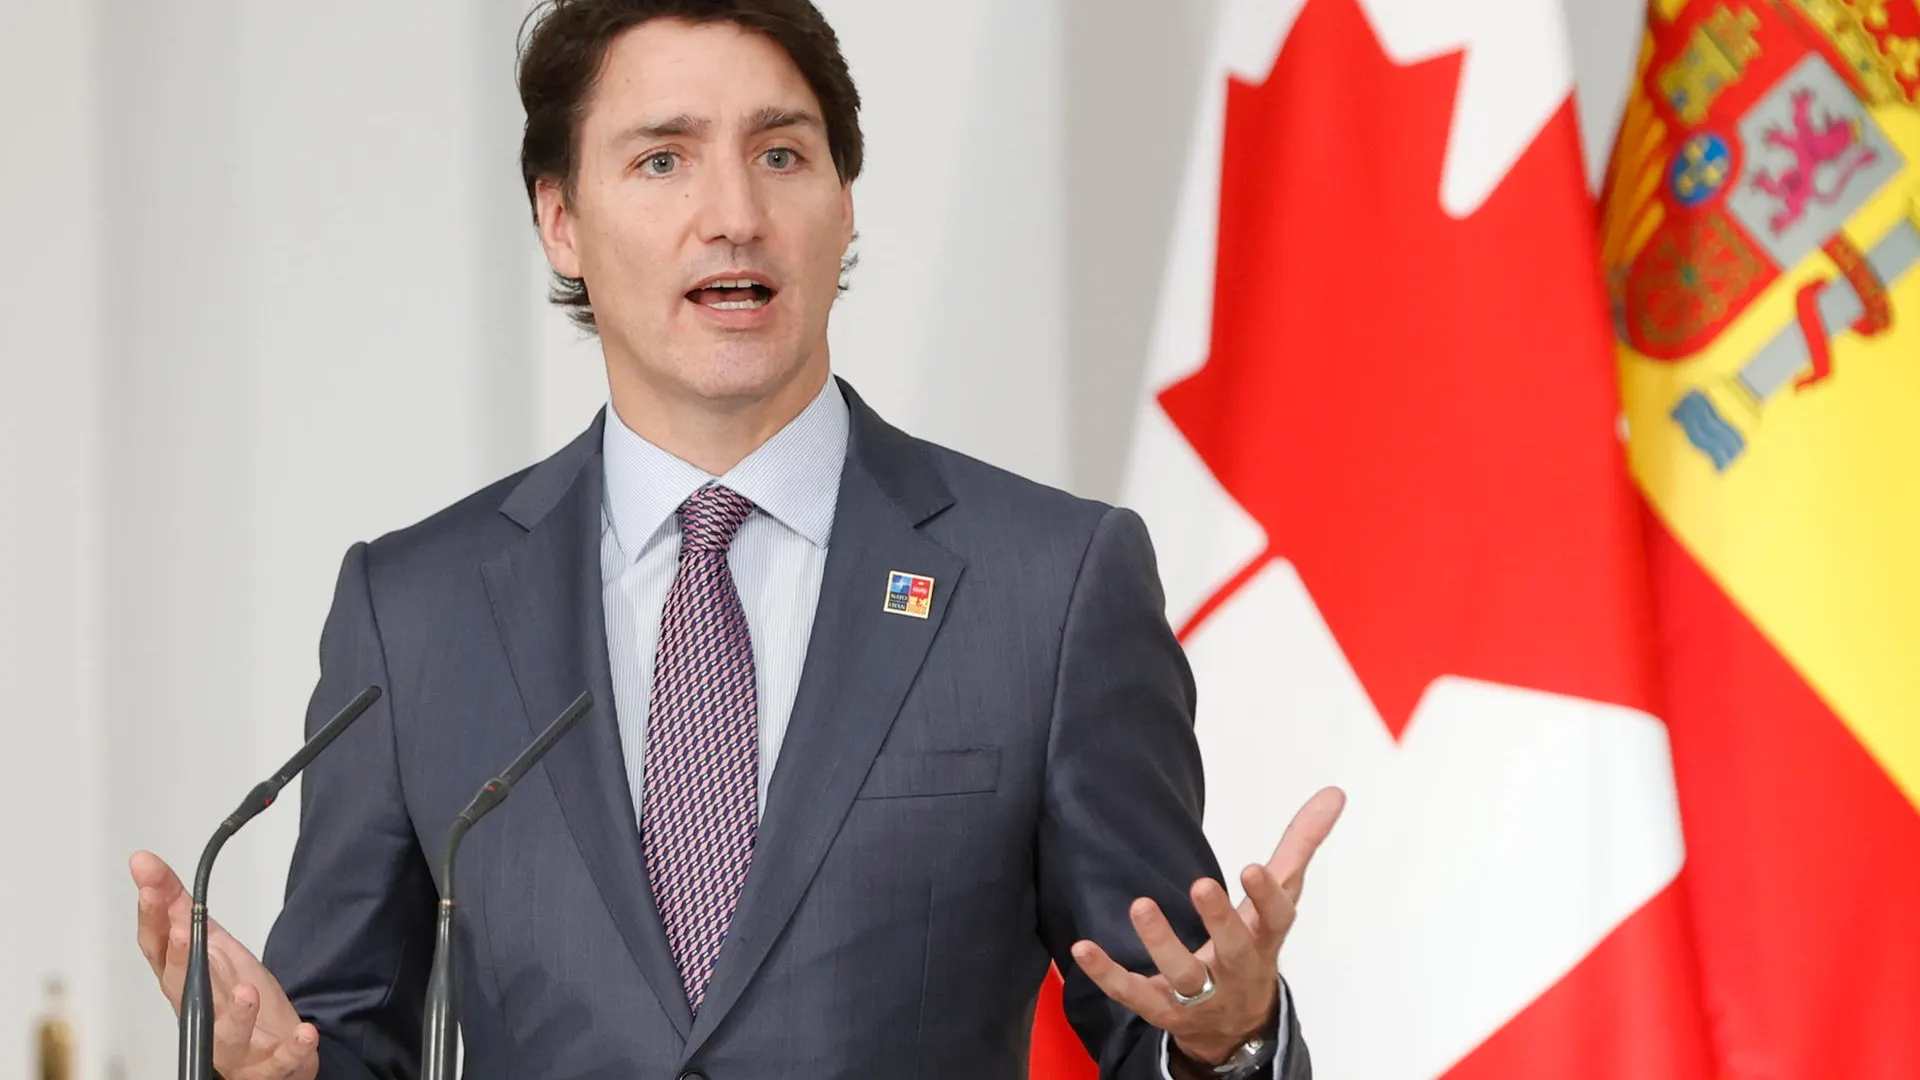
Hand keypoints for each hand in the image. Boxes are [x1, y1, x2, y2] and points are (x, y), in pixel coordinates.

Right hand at [131, 851, 320, 1079]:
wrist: (273, 1049)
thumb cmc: (234, 1000)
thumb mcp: (214, 947)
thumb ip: (181, 908)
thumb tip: (145, 864)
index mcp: (186, 985)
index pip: (159, 951)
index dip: (152, 918)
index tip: (150, 885)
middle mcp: (202, 1017)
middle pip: (186, 991)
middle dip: (183, 962)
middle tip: (184, 932)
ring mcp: (233, 1046)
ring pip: (227, 1035)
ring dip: (234, 1014)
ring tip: (244, 992)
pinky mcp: (268, 1066)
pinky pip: (280, 1062)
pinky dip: (292, 1050)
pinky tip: (304, 1034)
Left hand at [1070, 786, 1344, 1066]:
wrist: (1237, 1025)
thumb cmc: (1255, 944)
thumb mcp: (1281, 899)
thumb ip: (1300, 845)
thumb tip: (1333, 792)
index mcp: (1265, 939)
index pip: (1275, 920)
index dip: (1267, 896)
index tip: (1253, 868)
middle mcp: (1235, 970)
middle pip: (1232, 949)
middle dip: (1218, 920)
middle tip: (1201, 884)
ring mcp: (1200, 995)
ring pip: (1183, 976)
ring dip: (1161, 943)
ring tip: (1140, 904)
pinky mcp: (1162, 1009)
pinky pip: (1134, 995)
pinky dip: (1109, 975)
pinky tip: (1083, 949)